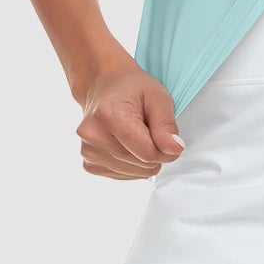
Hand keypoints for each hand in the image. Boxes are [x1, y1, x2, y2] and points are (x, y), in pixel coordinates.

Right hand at [74, 60, 185, 180]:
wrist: (103, 87)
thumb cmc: (131, 89)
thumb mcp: (158, 97)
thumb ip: (166, 125)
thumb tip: (175, 150)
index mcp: (110, 116)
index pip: (149, 153)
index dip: (166, 149)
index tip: (166, 136)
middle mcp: (94, 136)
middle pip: (143, 165)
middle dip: (155, 152)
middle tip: (147, 129)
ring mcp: (88, 152)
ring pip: (136, 174)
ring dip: (143, 159)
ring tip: (135, 135)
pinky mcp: (89, 164)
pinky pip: (124, 176)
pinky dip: (132, 165)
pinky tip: (126, 144)